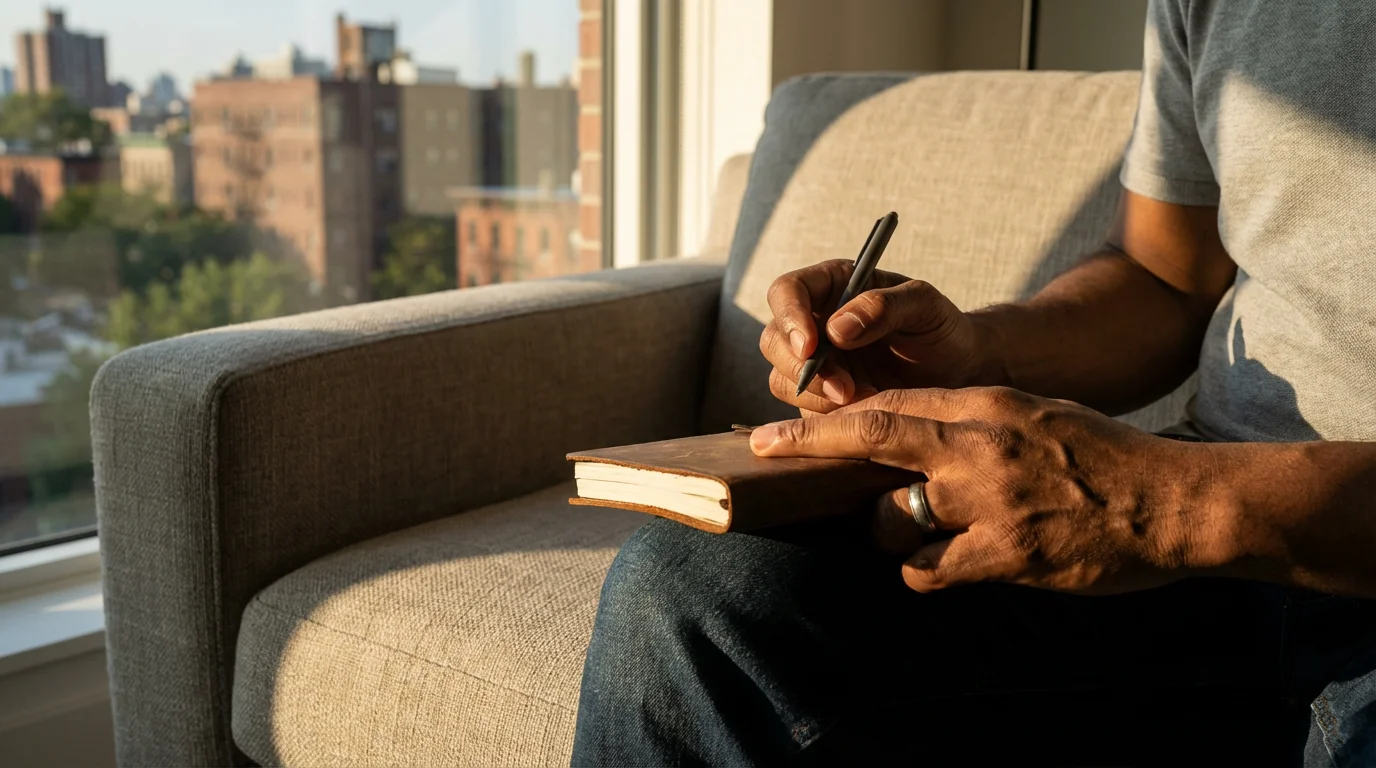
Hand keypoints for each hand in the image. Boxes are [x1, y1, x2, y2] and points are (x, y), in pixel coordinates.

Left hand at [749, 387, 1214, 594]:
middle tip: (767, 451)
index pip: (888, 406)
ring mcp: (990, 502)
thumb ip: (971, 420)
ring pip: (890, 518)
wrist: (1176, 502)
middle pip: (872, 442)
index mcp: (987, 404)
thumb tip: (908, 434)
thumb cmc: (1104, 457)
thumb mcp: (1035, 413)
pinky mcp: (1005, 555)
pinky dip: (921, 569)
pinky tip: (939, 565)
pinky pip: (927, 569)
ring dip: (885, 528)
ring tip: (910, 529)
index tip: (778, 428)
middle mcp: (979, 447)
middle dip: (809, 448)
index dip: (826, 420)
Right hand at [760, 260, 994, 415]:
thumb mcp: (924, 305)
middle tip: (846, 388)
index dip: (789, 317)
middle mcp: (814, 322)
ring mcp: (814, 363)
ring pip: (781, 378)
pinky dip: (828, 418)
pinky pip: (802, 411)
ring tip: (866, 399)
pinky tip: (865, 412)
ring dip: (816, 396)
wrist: (958, 372)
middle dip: (802, 367)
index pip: (787, 292)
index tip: (810, 346)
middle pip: (773, 340)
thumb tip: (835, 328)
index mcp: (832, 286)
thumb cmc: (940, 328)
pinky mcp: (819, 398)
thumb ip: (883, 306)